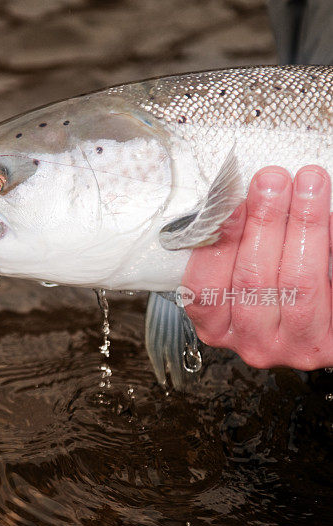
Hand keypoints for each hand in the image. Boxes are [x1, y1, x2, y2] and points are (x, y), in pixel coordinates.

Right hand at [182, 165, 332, 369]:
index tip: (231, 198)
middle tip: (272, 180)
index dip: (218, 240)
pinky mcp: (328, 343)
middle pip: (251, 279)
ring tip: (309, 184)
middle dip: (264, 221)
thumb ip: (236, 242)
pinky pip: (329, 288)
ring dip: (304, 224)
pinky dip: (329, 243)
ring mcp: (291, 346)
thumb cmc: (281, 288)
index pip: (204, 287)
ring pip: (296, 283)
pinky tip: (329, 215)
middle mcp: (250, 342)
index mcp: (217, 326)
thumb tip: (241, 195)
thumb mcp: (244, 269)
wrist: (324, 315)